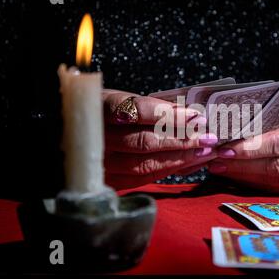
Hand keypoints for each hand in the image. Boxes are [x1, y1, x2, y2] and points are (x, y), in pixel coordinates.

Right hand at [103, 89, 217, 188]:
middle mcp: (96, 138)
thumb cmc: (102, 112)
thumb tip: (189, 114)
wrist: (70, 135)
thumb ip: (148, 107)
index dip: (169, 115)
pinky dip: (168, 170)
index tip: (196, 115)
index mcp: (98, 107)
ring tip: (204, 151)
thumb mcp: (119, 99)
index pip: (137, 111)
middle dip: (182, 139)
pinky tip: (188, 163)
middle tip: (209, 137)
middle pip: (144, 141)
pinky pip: (142, 178)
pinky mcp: (107, 180)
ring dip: (180, 158)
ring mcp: (99, 163)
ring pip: (145, 164)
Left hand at [207, 109, 278, 194]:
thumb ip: (266, 119)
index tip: (225, 150)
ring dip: (246, 176)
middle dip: (242, 166)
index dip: (250, 149)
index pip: (278, 143)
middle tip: (217, 162)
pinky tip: (239, 177)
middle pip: (276, 166)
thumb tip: (229, 129)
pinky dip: (257, 184)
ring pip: (277, 180)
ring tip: (222, 169)